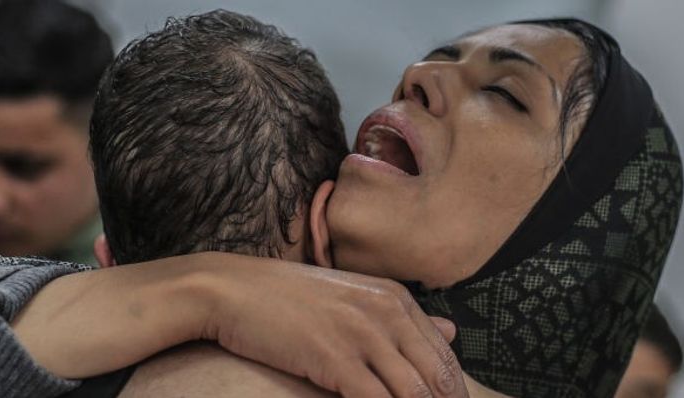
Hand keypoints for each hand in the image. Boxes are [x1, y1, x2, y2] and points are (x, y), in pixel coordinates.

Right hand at [193, 253, 467, 397]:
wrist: (230, 290)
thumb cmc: (286, 299)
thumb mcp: (353, 298)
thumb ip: (402, 317)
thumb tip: (452, 331)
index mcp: (395, 298)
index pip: (445, 357)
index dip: (453, 394)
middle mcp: (386, 312)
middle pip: (438, 378)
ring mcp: (361, 334)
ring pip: (413, 394)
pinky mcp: (334, 358)